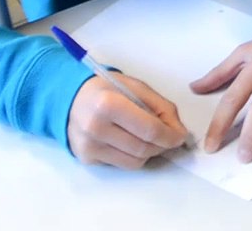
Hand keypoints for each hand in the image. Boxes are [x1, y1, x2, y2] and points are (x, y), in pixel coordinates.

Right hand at [67, 74, 189, 168]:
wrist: (70, 98)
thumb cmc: (106, 89)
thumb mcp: (135, 87)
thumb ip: (161, 107)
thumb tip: (178, 132)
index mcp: (108, 104)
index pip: (149, 129)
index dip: (170, 136)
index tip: (180, 136)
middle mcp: (96, 128)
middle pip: (144, 148)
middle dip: (162, 145)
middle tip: (168, 137)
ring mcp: (90, 146)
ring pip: (135, 162)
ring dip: (149, 153)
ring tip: (148, 138)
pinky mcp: (87, 159)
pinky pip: (122, 165)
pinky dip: (133, 156)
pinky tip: (130, 142)